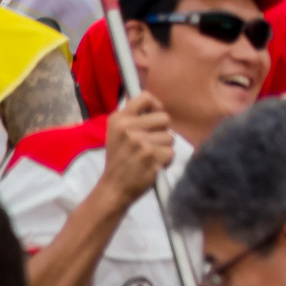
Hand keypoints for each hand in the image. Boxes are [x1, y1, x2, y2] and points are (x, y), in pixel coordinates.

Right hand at [99, 92, 175, 206]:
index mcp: (118, 120)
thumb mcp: (116, 133)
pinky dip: (166, 160)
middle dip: (162, 131)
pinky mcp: (151, 156)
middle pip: (165, 118)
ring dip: (163, 148)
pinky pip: (171, 152)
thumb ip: (132, 117)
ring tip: (148, 156)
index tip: (154, 115)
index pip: (145, 98)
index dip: (155, 105)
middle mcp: (128, 128)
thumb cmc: (120, 159)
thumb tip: (153, 101)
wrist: (114, 187)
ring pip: (170, 137)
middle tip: (150, 143)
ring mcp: (140, 142)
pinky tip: (152, 165)